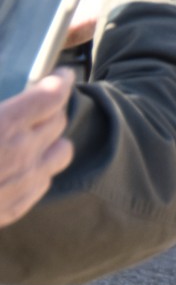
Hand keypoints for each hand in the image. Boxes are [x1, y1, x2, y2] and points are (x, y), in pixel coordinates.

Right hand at [0, 72, 74, 226]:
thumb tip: (2, 107)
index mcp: (4, 126)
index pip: (52, 96)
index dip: (60, 81)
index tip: (61, 75)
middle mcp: (21, 154)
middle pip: (58, 122)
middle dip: (50, 110)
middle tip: (37, 107)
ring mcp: (22, 184)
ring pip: (61, 153)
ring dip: (51, 141)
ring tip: (34, 137)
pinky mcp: (14, 209)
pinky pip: (43, 182)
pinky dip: (38, 170)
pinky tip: (21, 167)